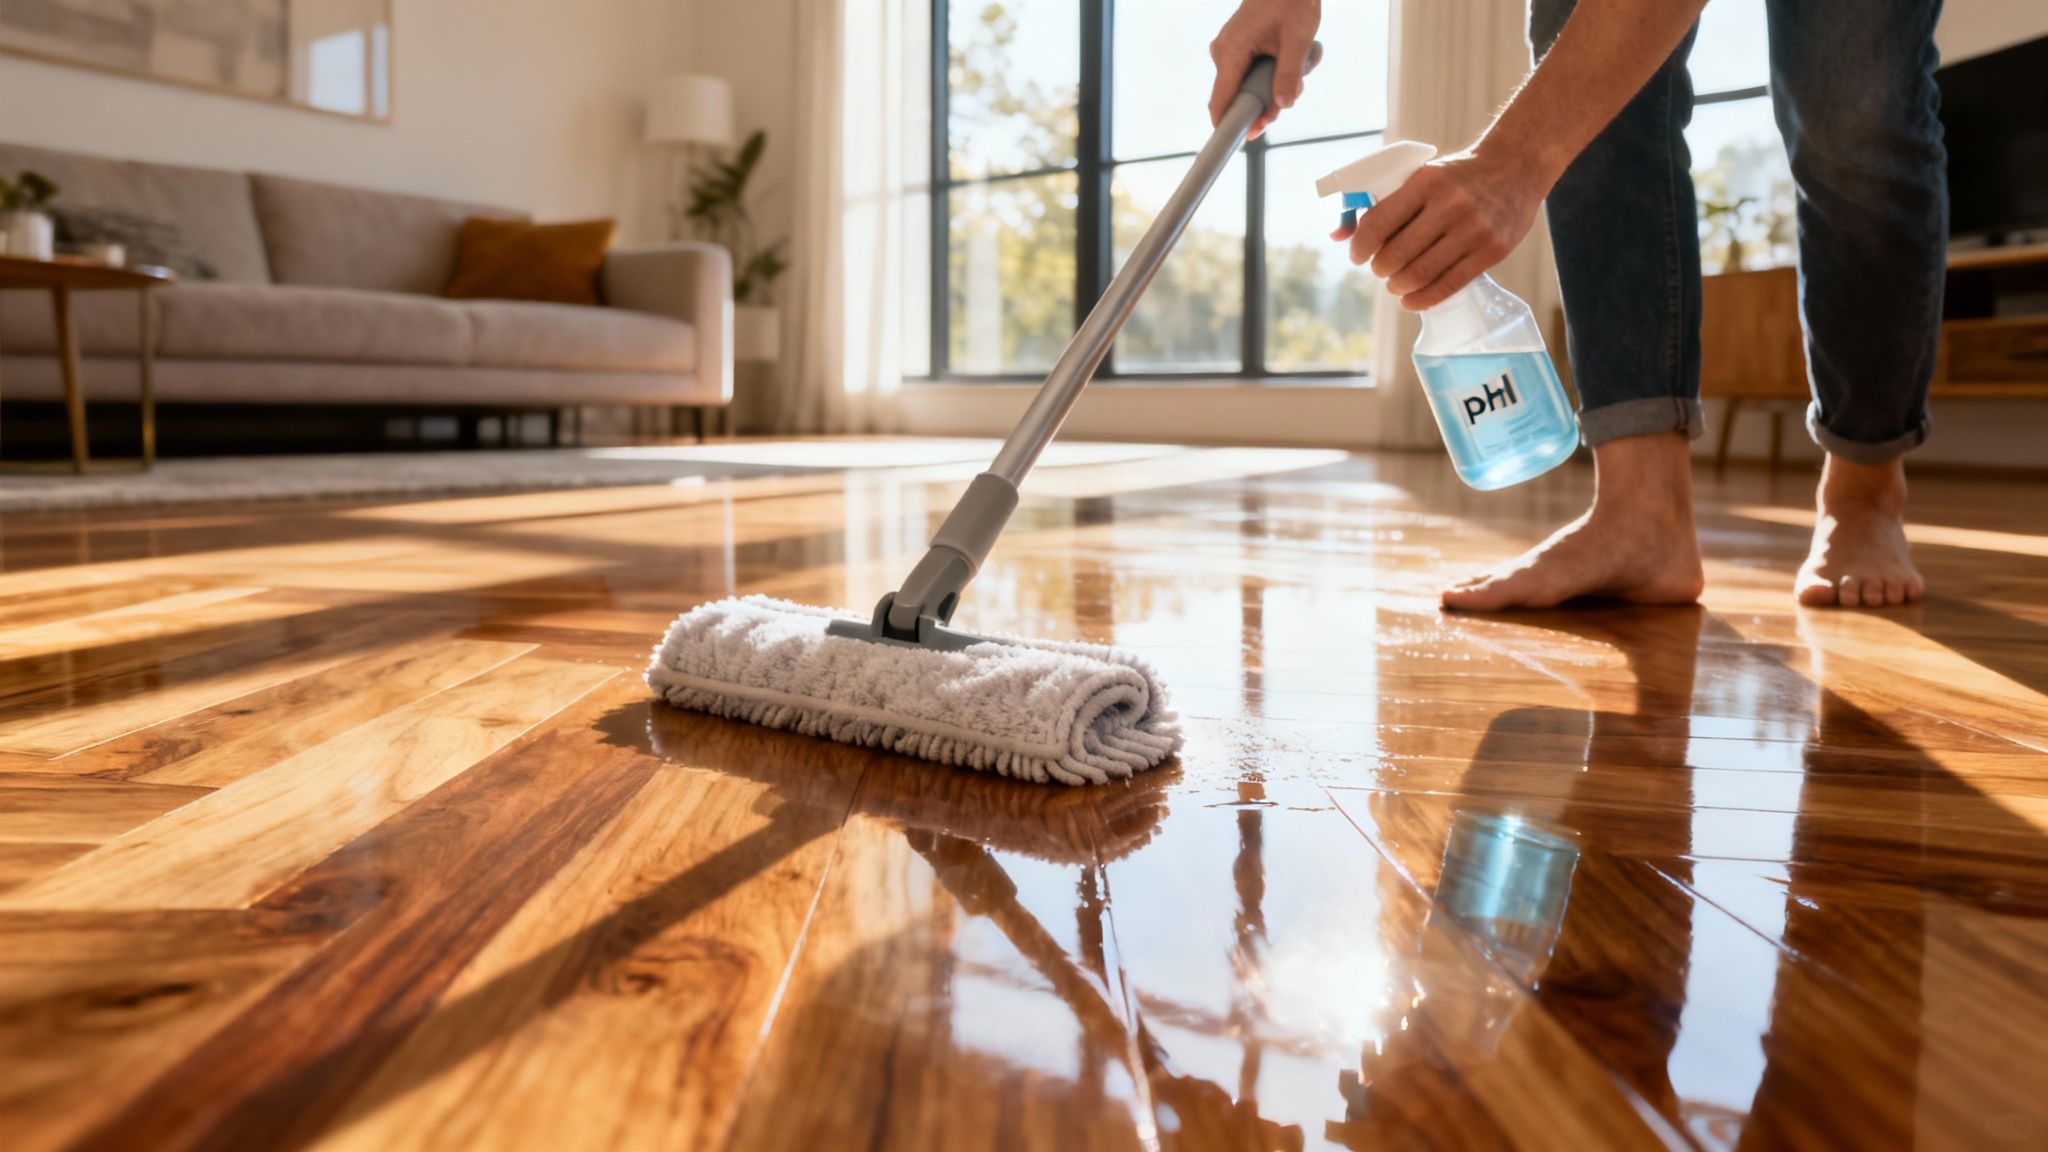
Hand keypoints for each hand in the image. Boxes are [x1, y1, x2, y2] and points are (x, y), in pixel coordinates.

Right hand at [1208, 0, 1320, 137]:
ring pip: (1251, 86)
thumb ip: (1289, 75)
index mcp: (1231, 50)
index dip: (1229, 125)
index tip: (1239, 142)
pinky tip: (1296, 56)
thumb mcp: (1297, 39)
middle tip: (1298, 88)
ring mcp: (1230, 51)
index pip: (1222, 100)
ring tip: (1304, 59)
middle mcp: (1224, 52)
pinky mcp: (1240, 49)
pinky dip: (1276, 71)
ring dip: (1279, 82)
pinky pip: (1254, 73)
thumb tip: (1284, 104)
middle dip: (1272, 98)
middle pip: (1241, 97)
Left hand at [1332, 149, 1549, 310]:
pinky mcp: (1491, 251)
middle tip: (1381, 270)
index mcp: (1425, 182)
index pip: (1378, 223)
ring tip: (1396, 284)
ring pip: (1420, 274)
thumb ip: (1380, 203)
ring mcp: (1473, 229)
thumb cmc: (1457, 176)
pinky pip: (1448, 285)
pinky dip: (1422, 299)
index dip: (1360, 247)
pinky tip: (1411, 299)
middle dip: (1380, 270)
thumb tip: (1336, 235)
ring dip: (1398, 286)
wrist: (1516, 168)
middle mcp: (1450, 205)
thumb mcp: (1420, 176)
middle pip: (1396, 255)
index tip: (1358, 256)